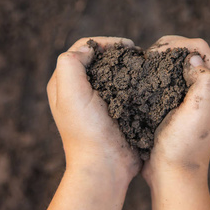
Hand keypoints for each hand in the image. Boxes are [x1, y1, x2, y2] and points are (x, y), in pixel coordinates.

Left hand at [47, 37, 141, 182]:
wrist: (105, 166)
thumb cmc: (86, 131)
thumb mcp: (71, 94)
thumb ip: (71, 64)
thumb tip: (90, 49)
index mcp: (63, 83)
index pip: (82, 49)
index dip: (103, 43)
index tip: (126, 46)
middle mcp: (79, 90)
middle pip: (99, 59)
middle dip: (118, 52)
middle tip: (137, 53)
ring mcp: (98, 101)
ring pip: (114, 73)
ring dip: (128, 66)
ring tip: (143, 65)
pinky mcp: (115, 111)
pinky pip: (125, 89)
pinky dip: (135, 82)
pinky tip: (146, 82)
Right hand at [142, 35, 209, 183]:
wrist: (172, 175)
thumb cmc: (185, 146)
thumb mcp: (200, 112)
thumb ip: (205, 81)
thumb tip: (192, 58)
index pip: (200, 49)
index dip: (179, 44)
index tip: (157, 54)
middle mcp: (204, 91)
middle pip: (188, 54)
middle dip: (167, 49)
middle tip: (148, 58)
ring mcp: (188, 99)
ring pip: (174, 67)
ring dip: (159, 62)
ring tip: (144, 67)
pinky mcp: (173, 107)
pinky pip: (164, 82)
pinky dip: (153, 76)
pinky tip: (141, 82)